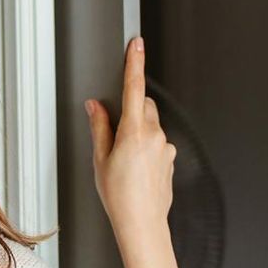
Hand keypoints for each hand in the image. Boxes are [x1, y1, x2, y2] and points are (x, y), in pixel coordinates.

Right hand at [85, 36, 190, 267]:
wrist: (142, 223)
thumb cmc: (119, 196)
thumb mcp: (100, 159)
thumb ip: (100, 127)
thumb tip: (96, 107)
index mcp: (134, 132)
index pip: (134, 89)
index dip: (135, 64)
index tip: (137, 45)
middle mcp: (155, 136)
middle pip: (144, 106)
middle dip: (130, 108)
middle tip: (112, 129)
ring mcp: (166, 147)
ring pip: (151, 124)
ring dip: (137, 130)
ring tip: (120, 157)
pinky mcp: (170, 158)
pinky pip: (157, 142)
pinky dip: (144, 146)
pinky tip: (132, 167)